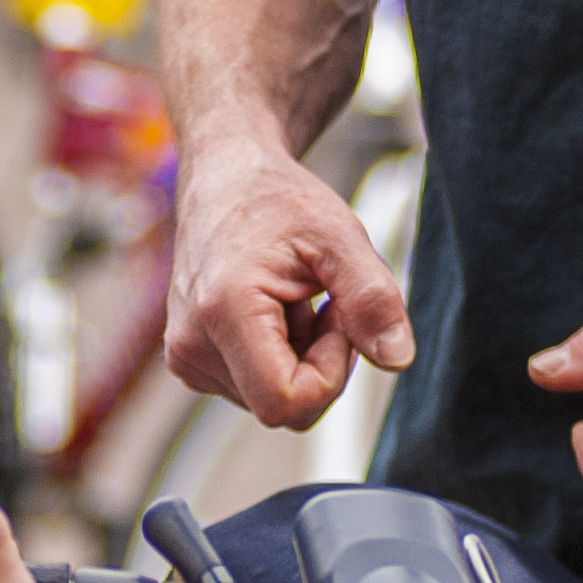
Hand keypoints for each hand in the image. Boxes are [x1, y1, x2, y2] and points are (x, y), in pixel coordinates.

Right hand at [164, 132, 411, 427]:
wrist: (226, 175)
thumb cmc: (276, 199)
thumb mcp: (340, 236)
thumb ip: (373, 298)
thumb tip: (397, 358)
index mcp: (223, 311)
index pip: (286, 402)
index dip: (330, 370)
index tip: (337, 315)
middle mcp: (191, 343)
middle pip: (282, 406)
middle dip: (319, 362)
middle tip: (322, 301)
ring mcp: (185, 355)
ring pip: (271, 399)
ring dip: (300, 357)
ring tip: (293, 297)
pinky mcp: (188, 358)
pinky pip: (252, 387)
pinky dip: (277, 355)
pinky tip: (276, 309)